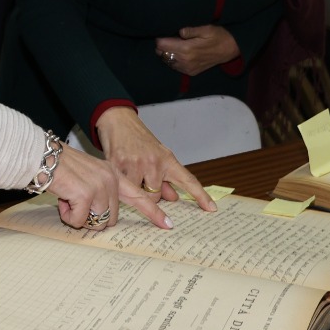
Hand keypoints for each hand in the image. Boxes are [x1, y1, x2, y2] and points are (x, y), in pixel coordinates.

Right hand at [46, 145, 172, 231]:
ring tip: (68, 199)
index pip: (139, 196)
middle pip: (111, 218)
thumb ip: (102, 192)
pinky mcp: (86, 194)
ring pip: (96, 222)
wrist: (43, 156)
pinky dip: (68, 216)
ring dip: (78, 217)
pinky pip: (79, 221)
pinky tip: (63, 200)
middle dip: (92, 218)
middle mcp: (110, 180)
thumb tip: (106, 218)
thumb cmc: (62, 169)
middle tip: (76, 204)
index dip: (154, 212)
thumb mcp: (89, 176)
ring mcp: (100, 186)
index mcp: (113, 175)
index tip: (168, 224)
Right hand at [94, 107, 214, 210]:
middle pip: (156, 196)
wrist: (118, 120)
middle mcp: (154, 161)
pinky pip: (122, 187)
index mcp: (167, 159)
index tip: (211, 209)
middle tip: (142, 179)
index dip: (200, 195)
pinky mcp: (118, 165)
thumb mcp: (158, 154)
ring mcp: (136, 163)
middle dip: (150, 193)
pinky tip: (120, 171)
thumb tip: (174, 198)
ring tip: (130, 173)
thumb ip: (166, 177)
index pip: (188, 180)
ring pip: (139, 194)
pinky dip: (121, 184)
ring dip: (134, 189)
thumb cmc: (139, 139)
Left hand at [155, 24, 240, 76]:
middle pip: (162, 53)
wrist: (231, 49)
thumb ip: (190, 30)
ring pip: (167, 61)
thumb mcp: (206, 29)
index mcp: (187, 49)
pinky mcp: (191, 72)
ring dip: (167, 53)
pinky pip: (175, 67)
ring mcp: (188, 68)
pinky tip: (180, 53)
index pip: (162, 45)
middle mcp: (185, 61)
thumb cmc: (218, 36)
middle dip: (162, 46)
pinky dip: (174, 60)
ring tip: (174, 45)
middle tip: (168, 38)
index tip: (163, 33)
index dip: (160, 38)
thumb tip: (178, 32)